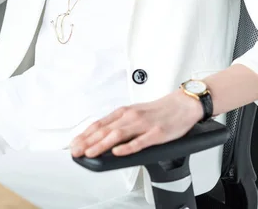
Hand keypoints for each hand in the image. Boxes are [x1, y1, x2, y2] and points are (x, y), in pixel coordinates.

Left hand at [70, 89, 203, 157]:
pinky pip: (140, 141)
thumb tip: (102, 136)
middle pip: (105, 129)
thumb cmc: (159, 110)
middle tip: (76, 151)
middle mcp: (131, 116)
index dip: (85, 134)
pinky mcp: (156, 133)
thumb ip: (120, 123)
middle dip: (88, 141)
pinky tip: (118, 152)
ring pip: (118, 135)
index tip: (74, 143)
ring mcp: (143, 125)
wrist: (183, 104)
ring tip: (90, 152)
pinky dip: (127, 148)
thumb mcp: (136, 113)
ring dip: (101, 144)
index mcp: (125, 112)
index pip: (100, 123)